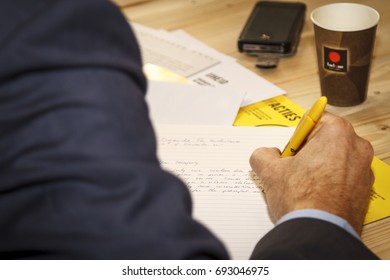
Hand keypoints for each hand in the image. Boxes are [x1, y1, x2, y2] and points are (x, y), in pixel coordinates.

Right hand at [249, 112, 373, 234]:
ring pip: (334, 160)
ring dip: (318, 168)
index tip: (290, 150)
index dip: (297, 136)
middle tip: (293, 169)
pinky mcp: (365, 190)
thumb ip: (262, 154)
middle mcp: (357, 147)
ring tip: (303, 185)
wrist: (318, 232)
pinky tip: (315, 196)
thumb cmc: (300, 199)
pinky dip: (330, 183)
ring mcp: (364, 170)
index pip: (313, 120)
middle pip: (325, 141)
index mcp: (337, 133)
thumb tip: (265, 154)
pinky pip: (343, 178)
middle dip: (308, 152)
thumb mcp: (270, 171)